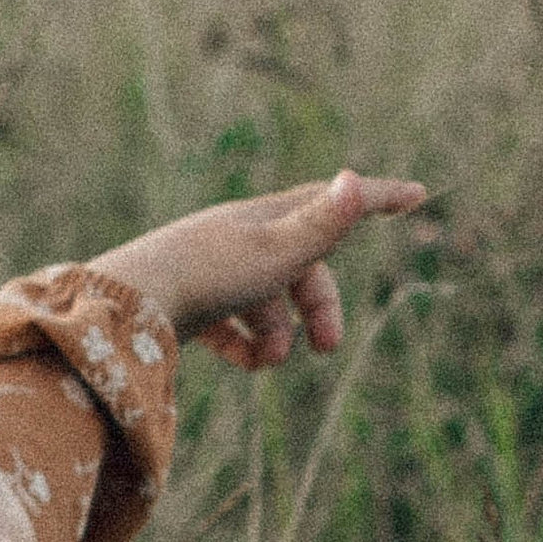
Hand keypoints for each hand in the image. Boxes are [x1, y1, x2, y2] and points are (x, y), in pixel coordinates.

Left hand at [92, 168, 428, 367]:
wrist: (124, 310)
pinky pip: (229, 323)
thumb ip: (319, 224)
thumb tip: (355, 179)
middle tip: (328, 349)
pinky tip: (244, 362)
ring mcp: (210, 269)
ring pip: (266, 299)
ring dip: (278, 333)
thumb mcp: (273, 253)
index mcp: (264, 218)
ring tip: (270, 360)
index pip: (331, 198)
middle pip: (302, 265)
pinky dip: (244, 344)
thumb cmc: (205, 276)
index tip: (417, 193)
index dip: (377, 198)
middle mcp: (237, 237)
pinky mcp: (186, 303)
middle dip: (321, 306)